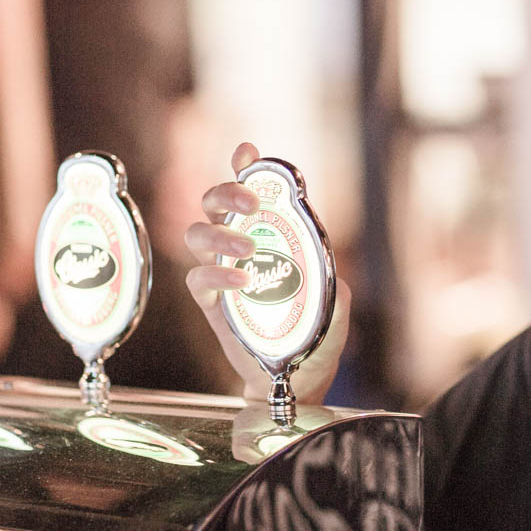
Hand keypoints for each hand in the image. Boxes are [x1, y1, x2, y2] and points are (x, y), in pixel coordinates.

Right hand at [183, 142, 350, 404]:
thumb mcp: (334, 296)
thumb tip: (318, 247)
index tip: (247, 152)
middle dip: (226, 191)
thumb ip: (324, 267)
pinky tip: (242, 281)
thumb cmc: (317, 334)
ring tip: (248, 248)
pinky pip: (198, 278)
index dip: (245, 166)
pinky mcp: (211, 304)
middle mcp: (240, 246)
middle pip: (212, 202)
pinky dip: (216, 274)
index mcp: (270, 236)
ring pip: (196, 233)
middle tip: (251, 204)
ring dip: (218, 232)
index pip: (252, 191)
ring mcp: (221, 273)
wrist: (300, 379)